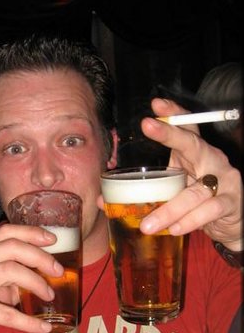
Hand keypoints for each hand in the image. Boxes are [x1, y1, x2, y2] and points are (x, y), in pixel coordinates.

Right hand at [0, 224, 63, 332]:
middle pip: (10, 247)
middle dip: (40, 257)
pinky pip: (6, 312)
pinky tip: (44, 327)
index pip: (5, 233)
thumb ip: (13, 279)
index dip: (31, 233)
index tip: (53, 240)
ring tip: (51, 296)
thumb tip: (45, 276)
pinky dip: (29, 321)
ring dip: (36, 282)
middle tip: (59, 271)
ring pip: (9, 271)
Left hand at [139, 98, 242, 248]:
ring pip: (195, 192)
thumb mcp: (172, 190)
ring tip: (147, 223)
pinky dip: (190, 221)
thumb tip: (103, 199)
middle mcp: (211, 161)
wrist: (233, 222)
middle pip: (192, 143)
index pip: (186, 127)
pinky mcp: (230, 203)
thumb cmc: (198, 202)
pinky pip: (209, 210)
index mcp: (194, 155)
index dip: (173, 113)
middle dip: (169, 134)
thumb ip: (144, 191)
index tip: (155, 104)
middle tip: (146, 125)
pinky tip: (175, 229)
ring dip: (170, 209)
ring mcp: (224, 181)